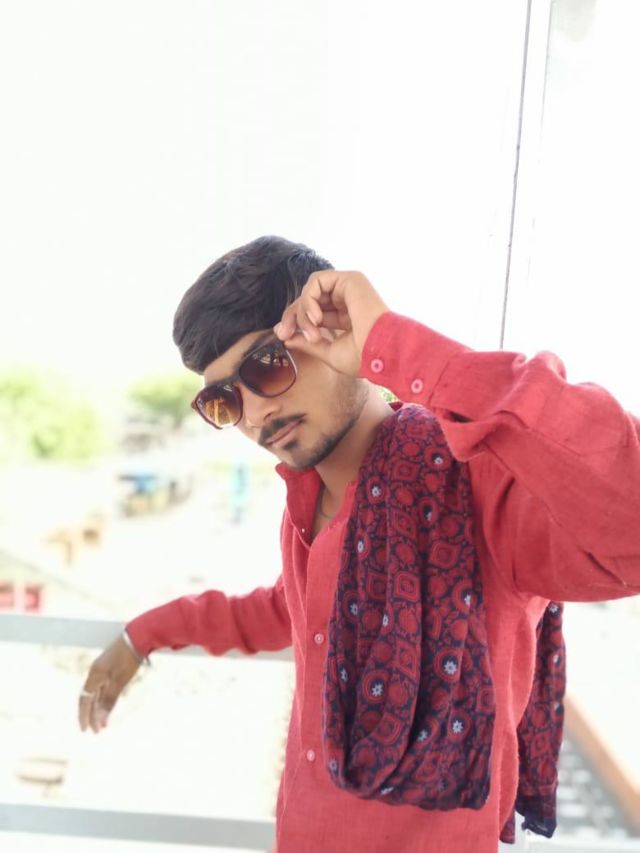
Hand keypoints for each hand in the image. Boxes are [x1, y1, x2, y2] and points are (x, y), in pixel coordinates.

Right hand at [78, 634, 140, 732]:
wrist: (139, 635)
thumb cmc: (128, 657)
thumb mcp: (119, 681)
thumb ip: (109, 700)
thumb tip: (100, 720)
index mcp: (94, 675)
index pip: (84, 699)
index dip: (84, 715)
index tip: (86, 730)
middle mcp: (96, 672)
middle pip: (90, 697)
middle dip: (92, 715)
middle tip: (97, 730)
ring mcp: (103, 668)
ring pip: (97, 692)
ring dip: (99, 707)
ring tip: (104, 722)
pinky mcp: (112, 666)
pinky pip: (104, 686)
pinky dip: (105, 698)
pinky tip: (109, 704)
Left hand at [274, 270, 388, 375]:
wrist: (382, 353)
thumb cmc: (363, 358)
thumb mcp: (328, 352)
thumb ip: (308, 343)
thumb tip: (286, 337)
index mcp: (346, 317)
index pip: (313, 314)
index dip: (296, 323)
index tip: (283, 336)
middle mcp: (347, 300)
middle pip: (308, 301)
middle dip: (292, 316)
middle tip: (284, 333)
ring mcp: (348, 288)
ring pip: (310, 291)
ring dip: (302, 312)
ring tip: (311, 331)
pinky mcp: (350, 279)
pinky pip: (316, 282)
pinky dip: (309, 300)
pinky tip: (315, 319)